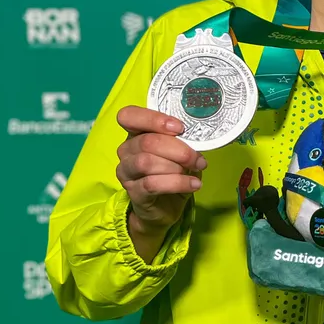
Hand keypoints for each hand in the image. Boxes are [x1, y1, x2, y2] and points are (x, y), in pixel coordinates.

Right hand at [116, 106, 204, 259]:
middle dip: (178, 149)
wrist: (165, 207)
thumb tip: (197, 135)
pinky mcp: (133, 192)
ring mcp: (127, 172)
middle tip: (197, 159)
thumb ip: (183, 140)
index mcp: (136, 133)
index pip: (129, 116)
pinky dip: (178, 183)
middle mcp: (126, 150)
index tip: (180, 128)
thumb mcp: (180, 152)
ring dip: (176, 166)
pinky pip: (152, 184)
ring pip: (146, 162)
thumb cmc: (173, 172)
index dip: (154, 119)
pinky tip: (193, 184)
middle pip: (146, 142)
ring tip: (194, 171)